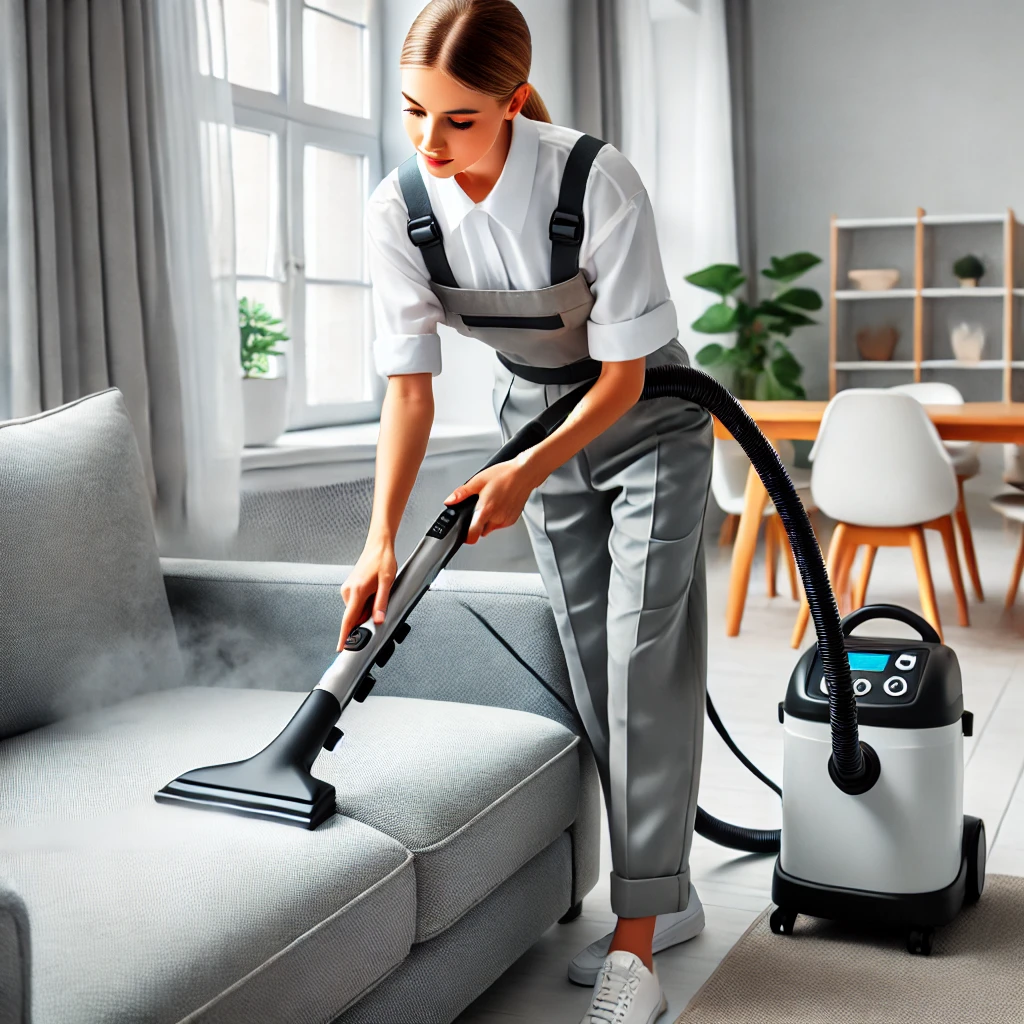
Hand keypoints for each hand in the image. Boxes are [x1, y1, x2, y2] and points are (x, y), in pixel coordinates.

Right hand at [337, 536, 397, 651]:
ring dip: (367, 609)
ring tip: (379, 593)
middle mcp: (348, 591)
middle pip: (354, 616)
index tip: (340, 648)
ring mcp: (348, 588)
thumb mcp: (387, 583)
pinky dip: (364, 604)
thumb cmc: (382, 561)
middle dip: (366, 619)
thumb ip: (381, 603)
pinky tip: (374, 592)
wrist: (378, 546)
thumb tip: (378, 620)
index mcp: (357, 591)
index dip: (344, 636)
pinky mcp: (350, 587)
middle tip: (380, 608)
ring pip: (356, 610)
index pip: (348, 620)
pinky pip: (356, 603)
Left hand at [444, 457, 537, 544]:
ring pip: (491, 528)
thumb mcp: (478, 480)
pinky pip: (500, 524)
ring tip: (491, 503)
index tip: (463, 532)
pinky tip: (500, 504)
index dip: (466, 536)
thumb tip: (450, 501)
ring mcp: (506, 520)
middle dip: (478, 522)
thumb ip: (462, 493)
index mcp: (486, 510)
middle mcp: (497, 518)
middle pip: (481, 531)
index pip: (473, 535)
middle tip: (480, 507)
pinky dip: (497, 518)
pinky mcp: (513, 519)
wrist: (524, 473)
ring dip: (488, 520)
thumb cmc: (505, 475)